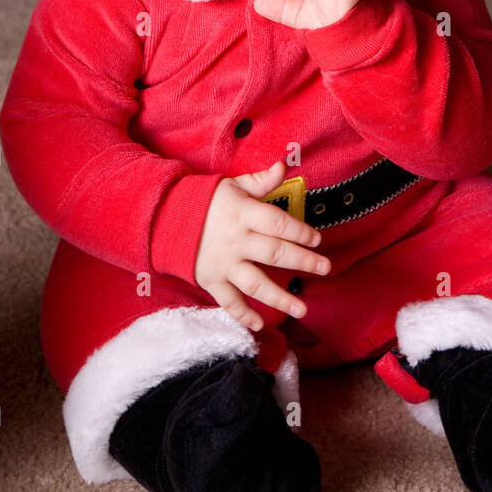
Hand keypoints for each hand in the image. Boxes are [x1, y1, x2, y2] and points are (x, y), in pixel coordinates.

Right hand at [194, 160, 330, 331]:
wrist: (165, 219)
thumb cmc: (206, 201)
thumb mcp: (233, 186)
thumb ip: (260, 181)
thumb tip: (284, 165)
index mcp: (242, 213)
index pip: (276, 222)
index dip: (299, 231)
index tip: (317, 240)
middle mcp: (236, 240)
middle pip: (274, 253)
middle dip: (302, 261)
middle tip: (325, 268)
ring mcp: (224, 263)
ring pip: (256, 283)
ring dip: (280, 298)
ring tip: (302, 309)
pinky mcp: (211, 281)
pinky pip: (229, 302)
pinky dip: (243, 315)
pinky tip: (259, 325)